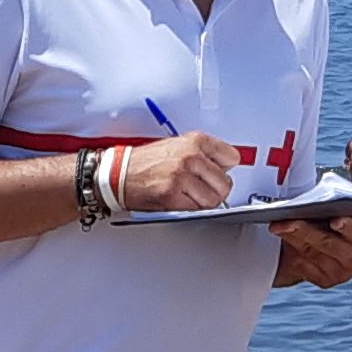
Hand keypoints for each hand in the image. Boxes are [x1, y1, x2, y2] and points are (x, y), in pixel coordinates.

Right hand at [114, 132, 247, 214]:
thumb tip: (226, 167)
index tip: (217, 172)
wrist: (120, 172)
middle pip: (225, 183)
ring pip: (213, 200)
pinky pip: (197, 210)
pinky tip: (180, 201)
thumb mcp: (178, 145)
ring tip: (189, 195)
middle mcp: (190, 157)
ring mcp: (182, 176)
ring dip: (204, 202)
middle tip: (202, 189)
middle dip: (216, 189)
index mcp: (195, 141)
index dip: (224, 168)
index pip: (232, 157)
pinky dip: (191, 209)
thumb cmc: (146, 161)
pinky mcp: (173, 196)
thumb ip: (204, 154)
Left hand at [270, 215, 351, 288]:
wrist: (318, 246)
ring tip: (277, 225)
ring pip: (310, 252)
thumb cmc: (326, 222)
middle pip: (327, 242)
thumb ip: (325, 208)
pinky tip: (281, 235)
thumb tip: (305, 203)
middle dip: (306, 230)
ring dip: (291, 237)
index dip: (348, 226)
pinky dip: (289, 249)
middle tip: (288, 220)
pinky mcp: (323, 281)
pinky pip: (302, 264)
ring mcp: (339, 272)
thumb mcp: (331, 212)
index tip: (335, 221)